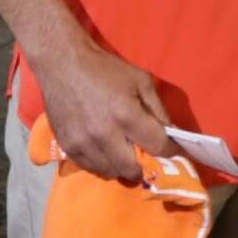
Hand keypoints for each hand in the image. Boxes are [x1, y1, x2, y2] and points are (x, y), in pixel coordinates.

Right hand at [32, 33, 173, 181]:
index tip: (174, 151)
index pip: (157, 146)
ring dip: (121, 167)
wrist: (63, 64)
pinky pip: (91, 168)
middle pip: (132, 169)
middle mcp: (105, 135)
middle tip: (145, 158)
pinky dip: (102, 164)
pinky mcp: (67, 147)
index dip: (170, 151)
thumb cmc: (105, 69)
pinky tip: (105, 151)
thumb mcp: (140, 81)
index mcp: (126, 115)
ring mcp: (84, 144)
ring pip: (111, 173)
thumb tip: (172, 133)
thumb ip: (158, 109)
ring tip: (124, 154)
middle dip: (143, 166)